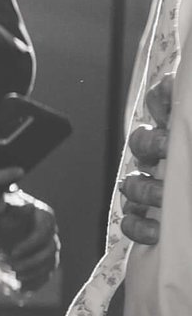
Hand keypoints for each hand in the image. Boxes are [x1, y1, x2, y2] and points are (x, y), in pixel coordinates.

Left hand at [0, 185, 61, 296]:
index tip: (13, 253)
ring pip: (50, 265)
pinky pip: (45, 276)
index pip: (44, 233)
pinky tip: (21, 290)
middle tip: (12, 268)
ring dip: (33, 274)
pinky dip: (34, 284)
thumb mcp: (3, 211)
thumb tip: (30, 207)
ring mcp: (50, 250)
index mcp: (45, 218)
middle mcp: (51, 234)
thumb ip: (15, 209)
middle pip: (50, 251)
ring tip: (15, 278)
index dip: (30, 245)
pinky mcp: (45, 264)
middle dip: (32, 262)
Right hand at [119, 73, 170, 248]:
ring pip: (130, 184)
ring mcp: (152, 188)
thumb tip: (173, 84)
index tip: (170, 114)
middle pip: (139, 143)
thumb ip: (184, 114)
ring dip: (144, 189)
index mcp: (177, 134)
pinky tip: (155, 230)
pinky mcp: (148, 219)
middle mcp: (161, 158)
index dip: (159, 104)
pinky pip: (130, 221)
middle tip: (165, 151)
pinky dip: (137, 226)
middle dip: (149, 146)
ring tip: (164, 197)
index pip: (159, 103)